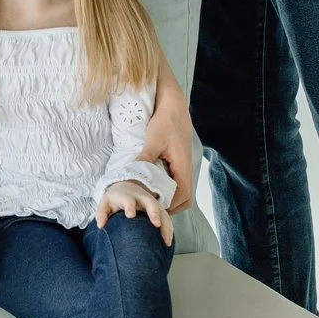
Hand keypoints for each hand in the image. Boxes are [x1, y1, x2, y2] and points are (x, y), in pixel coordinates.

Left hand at [97, 179, 173, 244]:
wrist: (126, 187)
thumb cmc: (115, 199)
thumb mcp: (105, 203)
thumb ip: (101, 213)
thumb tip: (100, 226)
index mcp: (127, 197)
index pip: (129, 201)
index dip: (130, 207)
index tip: (130, 215)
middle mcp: (142, 198)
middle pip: (150, 203)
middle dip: (154, 213)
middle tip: (156, 224)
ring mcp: (152, 203)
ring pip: (162, 211)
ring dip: (165, 225)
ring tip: (165, 241)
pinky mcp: (159, 208)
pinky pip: (166, 218)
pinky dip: (168, 229)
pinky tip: (167, 242)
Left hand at [139, 72, 195, 213]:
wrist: (173, 107)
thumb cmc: (166, 121)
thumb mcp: (154, 139)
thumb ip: (145, 157)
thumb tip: (132, 173)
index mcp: (183, 166)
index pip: (182, 195)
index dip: (170, 206)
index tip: (153, 209)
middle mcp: (186, 170)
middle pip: (184, 199)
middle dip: (169, 207)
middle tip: (150, 210)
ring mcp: (182, 168)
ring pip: (181, 193)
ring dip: (168, 199)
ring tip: (149, 201)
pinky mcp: (177, 165)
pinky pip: (175, 184)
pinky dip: (167, 191)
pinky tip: (151, 189)